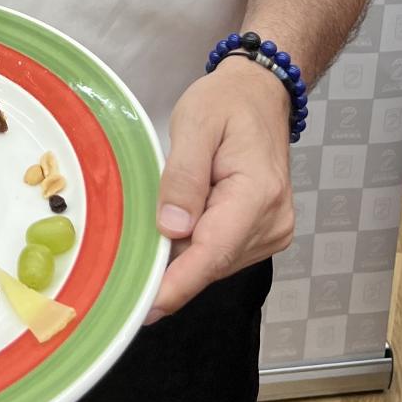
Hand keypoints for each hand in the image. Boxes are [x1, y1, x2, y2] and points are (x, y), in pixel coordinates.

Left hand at [147, 59, 294, 321]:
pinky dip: (196, 244)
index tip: (146, 307)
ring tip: (160, 214)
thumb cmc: (225, 102)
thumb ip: (183, 176)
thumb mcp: (195, 123)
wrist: (260, 93)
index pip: (214, 251)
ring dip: (183, 250)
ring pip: (215, 260)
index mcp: (258, 194)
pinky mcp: (265, 233)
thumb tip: (172, 229)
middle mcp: (273, 222)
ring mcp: (273, 231)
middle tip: (128, 255)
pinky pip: (221, 251)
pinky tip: (180, 219)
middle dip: (172, 263)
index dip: (178, 282)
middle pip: (212, 261)